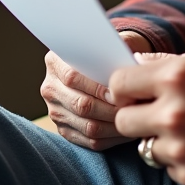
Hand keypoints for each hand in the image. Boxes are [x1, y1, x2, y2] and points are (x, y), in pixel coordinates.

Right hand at [40, 30, 152, 149]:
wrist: (99, 67)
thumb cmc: (109, 53)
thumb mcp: (110, 43)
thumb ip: (116, 48)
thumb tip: (131, 63)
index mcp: (55, 62)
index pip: (72, 77)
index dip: (97, 87)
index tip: (118, 90)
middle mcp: (50, 88)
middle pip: (80, 105)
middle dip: (110, 109)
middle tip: (132, 108)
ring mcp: (56, 111)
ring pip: (87, 127)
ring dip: (114, 126)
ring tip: (134, 119)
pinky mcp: (65, 130)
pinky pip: (89, 141)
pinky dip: (112, 138)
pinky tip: (127, 130)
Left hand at [110, 37, 184, 184]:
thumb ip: (174, 57)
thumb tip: (140, 64)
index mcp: (175, 76)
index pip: (118, 84)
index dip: (125, 88)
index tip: (134, 92)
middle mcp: (173, 113)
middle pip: (122, 121)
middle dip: (137, 116)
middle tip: (159, 114)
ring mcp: (181, 148)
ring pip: (146, 147)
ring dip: (163, 140)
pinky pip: (169, 168)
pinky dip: (183, 160)